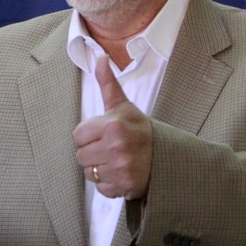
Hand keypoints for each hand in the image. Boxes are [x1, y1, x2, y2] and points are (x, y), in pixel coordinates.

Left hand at [72, 56, 153, 198]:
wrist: (167, 156)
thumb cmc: (140, 129)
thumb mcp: (124, 106)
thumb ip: (108, 84)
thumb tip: (99, 58)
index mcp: (112, 126)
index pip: (78, 136)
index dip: (88, 136)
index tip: (103, 134)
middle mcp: (115, 148)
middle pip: (80, 156)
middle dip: (92, 152)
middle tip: (110, 148)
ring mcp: (120, 169)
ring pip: (89, 172)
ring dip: (99, 168)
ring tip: (115, 160)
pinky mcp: (123, 186)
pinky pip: (101, 188)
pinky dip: (109, 183)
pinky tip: (120, 173)